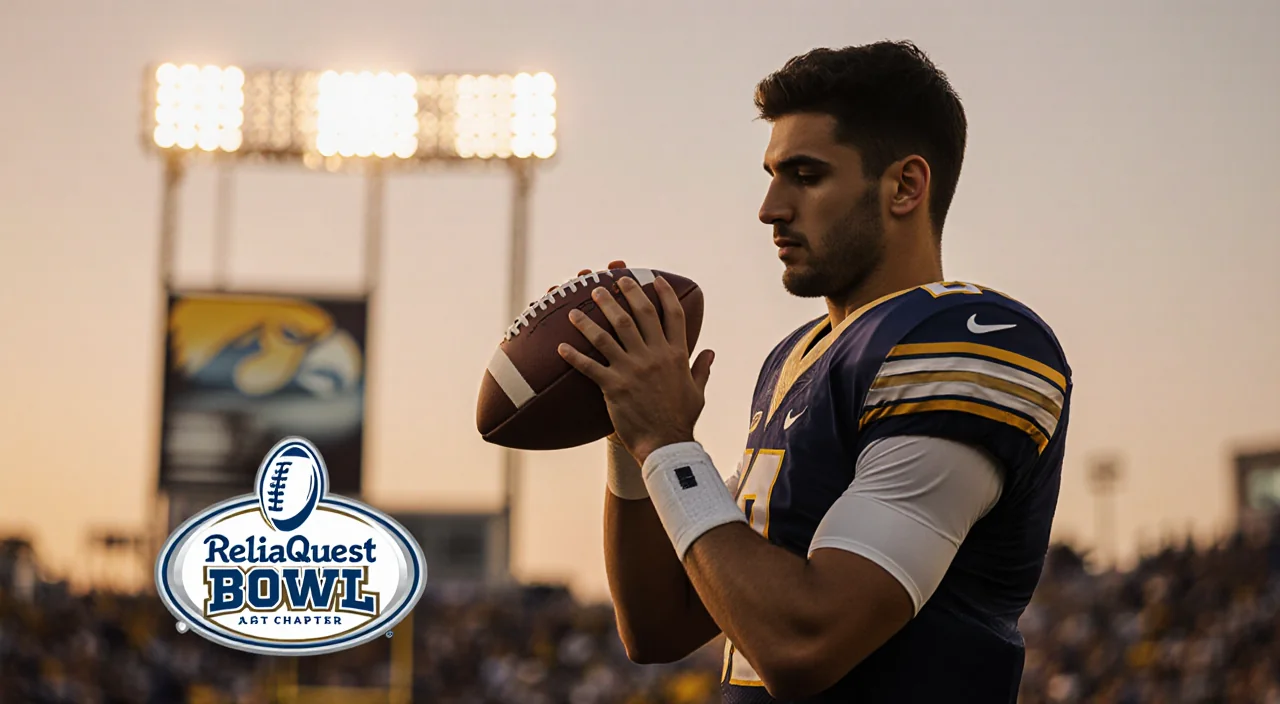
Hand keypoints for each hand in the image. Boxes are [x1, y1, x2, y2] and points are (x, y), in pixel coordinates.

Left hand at [557, 273, 714, 464]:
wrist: (665, 445)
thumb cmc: (682, 419)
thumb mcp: (697, 391)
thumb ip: (702, 368)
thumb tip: (710, 352)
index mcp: (677, 355)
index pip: (673, 315)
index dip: (664, 294)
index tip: (655, 279)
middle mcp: (655, 356)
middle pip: (639, 315)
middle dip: (625, 293)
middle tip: (613, 280)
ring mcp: (633, 369)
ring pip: (610, 334)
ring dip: (593, 317)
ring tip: (579, 305)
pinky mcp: (614, 386)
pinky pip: (590, 366)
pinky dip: (574, 355)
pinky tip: (561, 347)